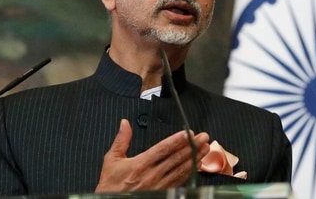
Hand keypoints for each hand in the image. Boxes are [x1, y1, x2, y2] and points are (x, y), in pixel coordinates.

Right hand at [95, 119, 209, 192]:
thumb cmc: (111, 185)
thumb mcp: (112, 160)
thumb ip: (121, 140)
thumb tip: (125, 123)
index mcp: (140, 164)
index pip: (163, 149)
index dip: (177, 140)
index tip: (188, 133)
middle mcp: (151, 175)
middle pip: (176, 158)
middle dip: (191, 146)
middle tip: (203, 137)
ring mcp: (158, 185)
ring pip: (180, 170)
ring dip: (194, 158)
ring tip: (205, 148)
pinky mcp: (162, 193)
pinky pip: (179, 181)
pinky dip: (189, 172)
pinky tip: (197, 165)